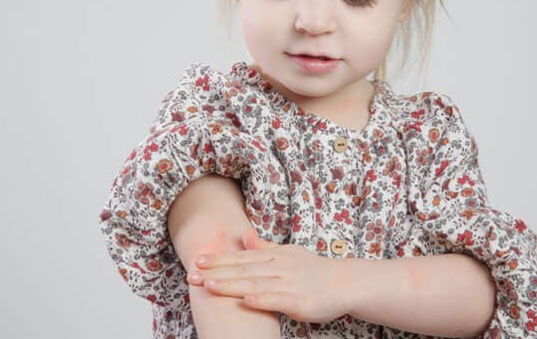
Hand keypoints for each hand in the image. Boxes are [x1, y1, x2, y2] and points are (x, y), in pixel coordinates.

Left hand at [187, 227, 348, 322]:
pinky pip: (278, 300)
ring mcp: (289, 284)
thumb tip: (244, 234)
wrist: (344, 282)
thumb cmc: (313, 269)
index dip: (218, 259)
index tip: (197, 260)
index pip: (241, 258)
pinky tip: (245, 301)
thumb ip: (264, 246)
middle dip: (216, 273)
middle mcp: (278, 268)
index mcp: (274, 257)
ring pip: (255, 284)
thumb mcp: (288, 253)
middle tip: (192, 274)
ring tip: (210, 286)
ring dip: (231, 285)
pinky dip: (262, 300)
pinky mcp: (299, 301)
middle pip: (242, 271)